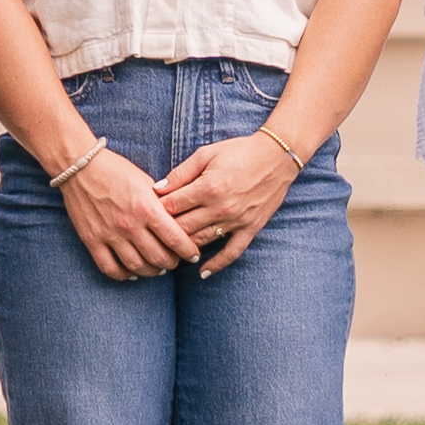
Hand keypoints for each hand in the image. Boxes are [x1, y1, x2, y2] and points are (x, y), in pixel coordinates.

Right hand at [56, 141, 194, 280]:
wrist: (80, 167)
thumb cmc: (115, 169)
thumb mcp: (145, 181)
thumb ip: (161, 202)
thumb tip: (177, 219)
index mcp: (146, 208)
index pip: (175, 239)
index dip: (188, 251)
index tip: (193, 255)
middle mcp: (130, 225)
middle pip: (158, 257)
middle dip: (172, 263)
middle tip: (175, 262)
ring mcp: (109, 234)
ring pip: (136, 266)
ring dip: (151, 271)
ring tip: (157, 269)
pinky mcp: (92, 240)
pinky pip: (109, 267)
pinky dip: (123, 275)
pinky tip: (131, 273)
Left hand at [155, 131, 302, 278]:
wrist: (277, 157)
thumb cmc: (239, 152)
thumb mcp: (206, 154)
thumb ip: (181, 173)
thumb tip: (157, 189)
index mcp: (208, 187)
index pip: (172, 206)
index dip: (156, 209)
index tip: (147, 211)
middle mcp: (221, 207)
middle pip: (182, 227)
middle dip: (165, 230)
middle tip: (153, 232)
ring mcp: (236, 221)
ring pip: (201, 241)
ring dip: (183, 247)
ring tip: (169, 249)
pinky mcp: (250, 228)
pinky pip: (231, 252)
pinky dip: (216, 265)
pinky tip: (202, 273)